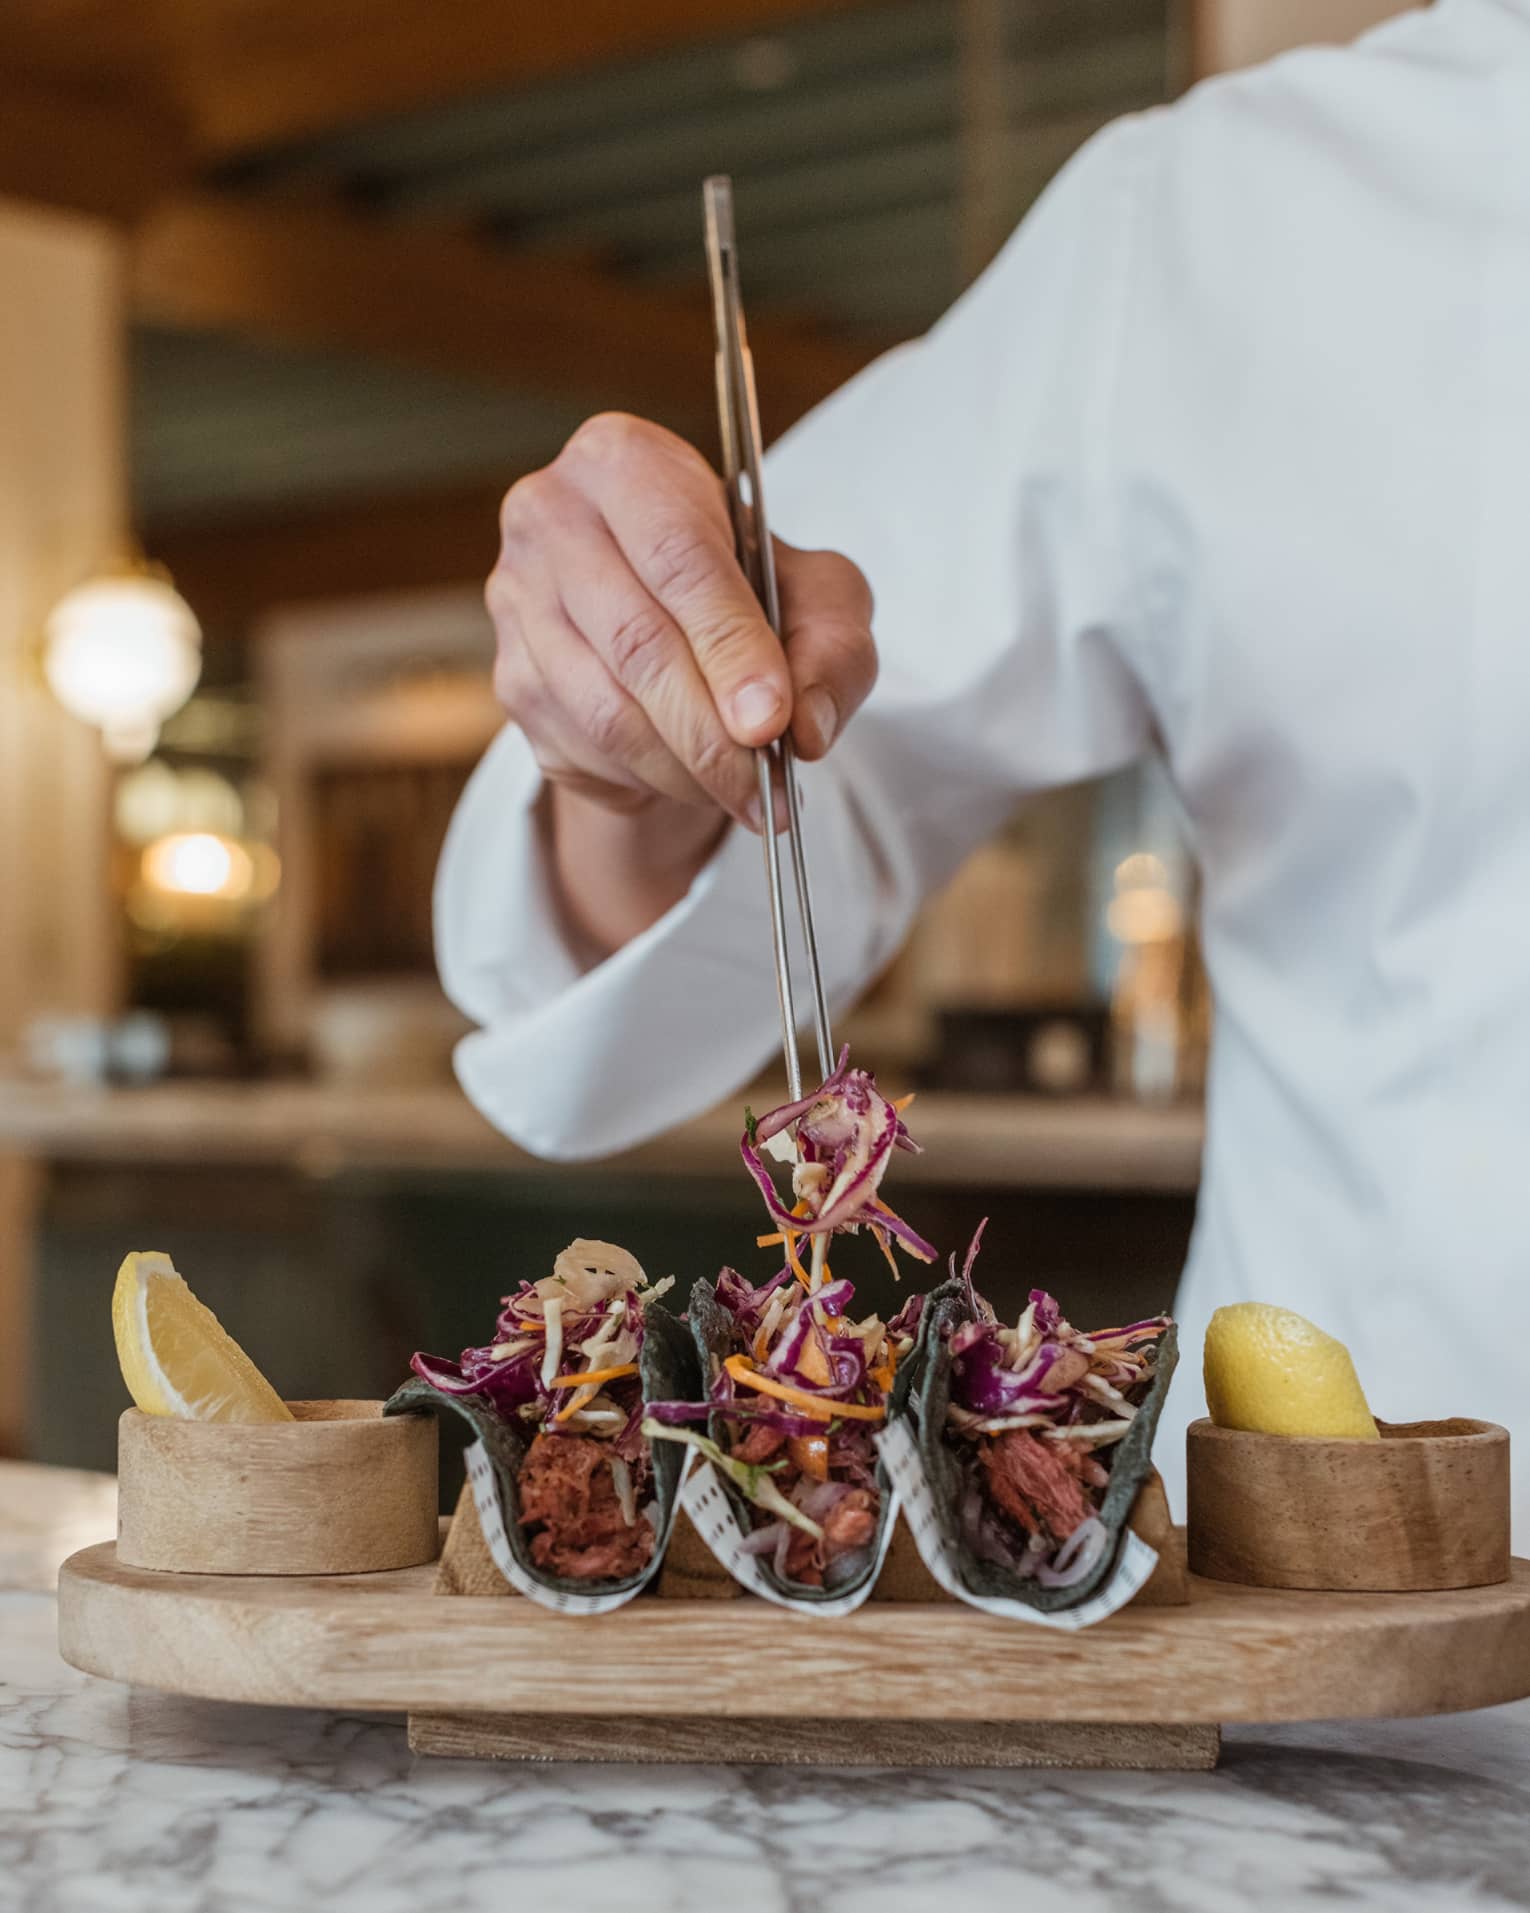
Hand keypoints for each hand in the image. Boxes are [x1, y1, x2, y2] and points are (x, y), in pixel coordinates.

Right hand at [488, 412, 877, 831]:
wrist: (674, 621)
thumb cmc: (749, 589)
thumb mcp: (819, 596)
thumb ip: (832, 648)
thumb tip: (804, 726)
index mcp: (623, 461)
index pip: (678, 557)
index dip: (729, 646)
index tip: (771, 720)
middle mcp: (550, 517)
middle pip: (636, 641)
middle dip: (710, 730)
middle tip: (765, 783)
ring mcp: (516, 600)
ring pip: (604, 709)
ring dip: (685, 769)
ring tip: (746, 794)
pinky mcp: (510, 676)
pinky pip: (582, 747)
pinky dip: (649, 779)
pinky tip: (692, 777)